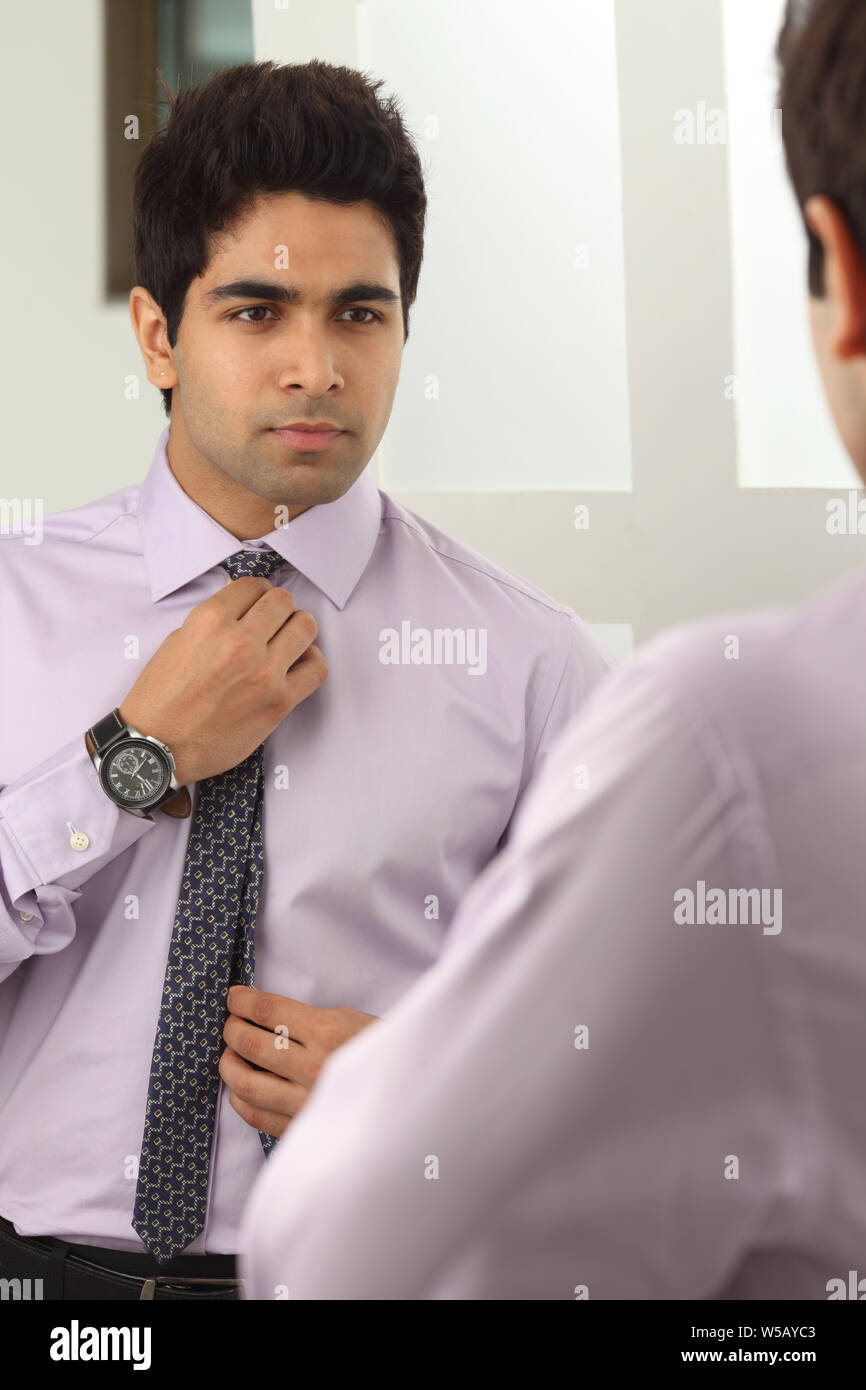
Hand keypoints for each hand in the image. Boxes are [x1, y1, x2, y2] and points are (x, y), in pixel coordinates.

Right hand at [118, 575, 327, 785]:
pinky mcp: (279, 702)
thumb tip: (241, 606)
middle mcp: (239, 641)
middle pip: (283, 601)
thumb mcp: (176, 642)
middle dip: (278, 607)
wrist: (157, 748)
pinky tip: (297, 666)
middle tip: (272, 622)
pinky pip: (316, 669)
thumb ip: (212, 621)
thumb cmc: (160, 700)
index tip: (257, 604)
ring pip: (306, 627)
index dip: (257, 593)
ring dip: (298, 630)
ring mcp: (264, 672)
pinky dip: (311, 662)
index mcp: (209, 621)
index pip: (253, 585)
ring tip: (287, 641)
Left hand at [219, 986, 379, 1138]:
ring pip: (245, 1082)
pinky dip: (240, 1097)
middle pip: (250, 1044)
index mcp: (329, 1033)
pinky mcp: (302, 1130)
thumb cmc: (381, 1052)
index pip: (268, 1011)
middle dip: (231, 1029)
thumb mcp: (351, 1020)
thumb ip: (307, 1019)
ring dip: (229, 1063)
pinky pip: (256, 1115)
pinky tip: (242, 1086)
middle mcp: (315, 1068)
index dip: (242, 1002)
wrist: (407, 1098)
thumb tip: (262, 1015)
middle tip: (231, 1023)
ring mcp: (306, 1103)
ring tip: (231, 1053)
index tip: (235, 998)